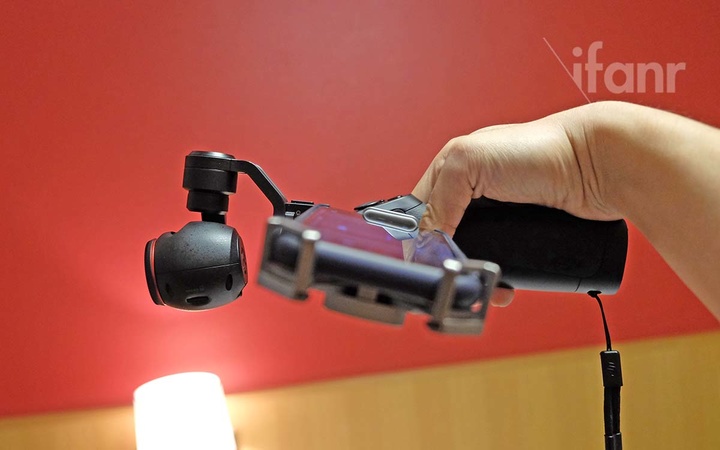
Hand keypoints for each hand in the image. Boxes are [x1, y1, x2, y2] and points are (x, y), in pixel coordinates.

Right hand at [412, 104, 624, 306]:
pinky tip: (504, 286)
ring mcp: (499, 215)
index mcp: (453, 168)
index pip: (419, 210)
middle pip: (443, 237)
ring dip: (474, 275)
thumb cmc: (541, 149)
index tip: (425, 261)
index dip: (417, 237)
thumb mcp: (471, 163)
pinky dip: (499, 279)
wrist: (598, 166)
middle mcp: (473, 190)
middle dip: (447, 262)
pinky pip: (502, 264)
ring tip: (484, 287)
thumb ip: (439, 196)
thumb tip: (425, 240)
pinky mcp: (523, 235)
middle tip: (457, 277)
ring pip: (472, 255)